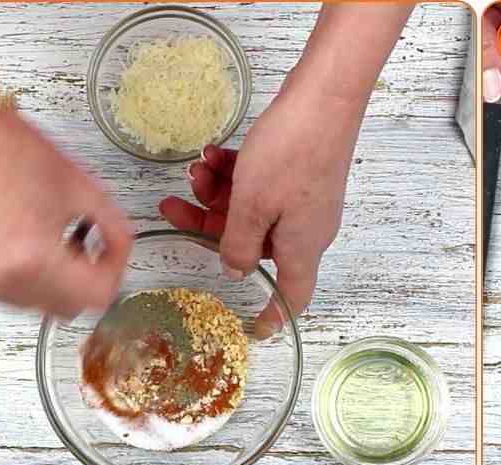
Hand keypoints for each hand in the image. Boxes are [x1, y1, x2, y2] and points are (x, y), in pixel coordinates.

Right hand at [0, 110, 131, 317]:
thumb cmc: (12, 151)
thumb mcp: (84, 188)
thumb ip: (116, 229)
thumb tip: (122, 251)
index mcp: (35, 258)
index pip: (97, 296)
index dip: (113, 272)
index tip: (113, 252)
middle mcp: (3, 279)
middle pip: (70, 307)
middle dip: (87, 279)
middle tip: (90, 246)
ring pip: (42, 305)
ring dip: (58, 282)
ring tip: (54, 241)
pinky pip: (13, 294)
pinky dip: (29, 278)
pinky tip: (29, 244)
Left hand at [157, 142, 316, 336]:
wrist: (325, 98)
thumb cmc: (293, 152)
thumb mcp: (253, 204)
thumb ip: (238, 244)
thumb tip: (235, 270)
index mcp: (300, 247)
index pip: (291, 297)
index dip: (273, 317)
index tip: (255, 330)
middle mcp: (306, 230)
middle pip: (254, 245)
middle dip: (211, 226)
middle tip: (174, 205)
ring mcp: (304, 201)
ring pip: (253, 211)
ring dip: (218, 194)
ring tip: (196, 169)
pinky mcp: (300, 176)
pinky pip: (262, 188)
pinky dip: (236, 176)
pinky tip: (215, 155)